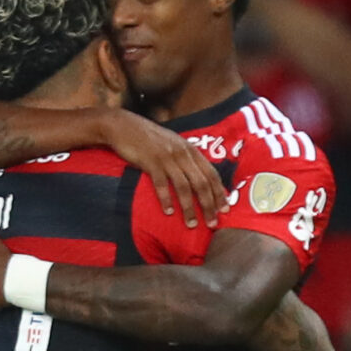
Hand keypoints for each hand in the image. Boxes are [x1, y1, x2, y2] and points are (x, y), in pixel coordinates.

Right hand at [102, 110, 224, 227]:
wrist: (125, 126)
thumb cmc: (149, 138)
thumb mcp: (174, 144)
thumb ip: (186, 158)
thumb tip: (198, 177)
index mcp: (190, 150)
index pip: (211, 173)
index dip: (219, 192)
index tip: (225, 209)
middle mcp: (183, 154)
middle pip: (201, 183)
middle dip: (209, 205)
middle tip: (212, 223)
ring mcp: (167, 157)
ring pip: (184, 186)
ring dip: (189, 207)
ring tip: (191, 224)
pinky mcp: (151, 162)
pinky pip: (162, 184)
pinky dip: (166, 199)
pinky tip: (168, 212)